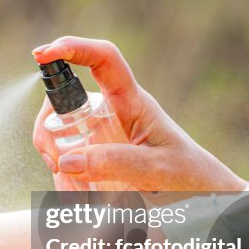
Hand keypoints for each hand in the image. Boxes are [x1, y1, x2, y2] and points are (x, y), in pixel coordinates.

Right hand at [32, 36, 246, 191]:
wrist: (205, 199)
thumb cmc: (188, 175)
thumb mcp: (155, 170)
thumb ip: (115, 162)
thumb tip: (66, 160)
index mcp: (131, 102)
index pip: (103, 59)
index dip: (72, 48)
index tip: (43, 54)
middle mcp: (111, 112)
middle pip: (64, 101)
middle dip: (48, 128)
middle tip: (55, 162)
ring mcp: (100, 134)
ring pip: (59, 136)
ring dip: (57, 165)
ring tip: (77, 197)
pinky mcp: (94, 157)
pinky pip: (66, 164)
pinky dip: (65, 183)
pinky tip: (80, 201)